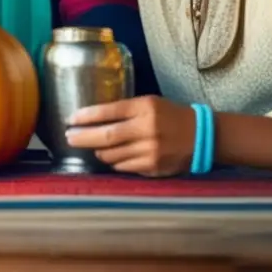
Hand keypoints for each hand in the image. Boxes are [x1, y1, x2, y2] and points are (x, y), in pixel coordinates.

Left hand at [63, 96, 196, 176]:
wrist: (202, 137)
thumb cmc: (171, 116)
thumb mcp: (150, 103)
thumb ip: (125, 109)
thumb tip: (93, 117)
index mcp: (145, 109)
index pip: (109, 111)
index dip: (87, 116)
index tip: (71, 119)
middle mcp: (147, 130)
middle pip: (106, 136)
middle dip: (83, 137)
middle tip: (69, 137)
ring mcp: (150, 151)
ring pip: (112, 154)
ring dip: (98, 151)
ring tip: (92, 146)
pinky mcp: (153, 167)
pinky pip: (123, 167)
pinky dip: (113, 162)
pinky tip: (111, 156)